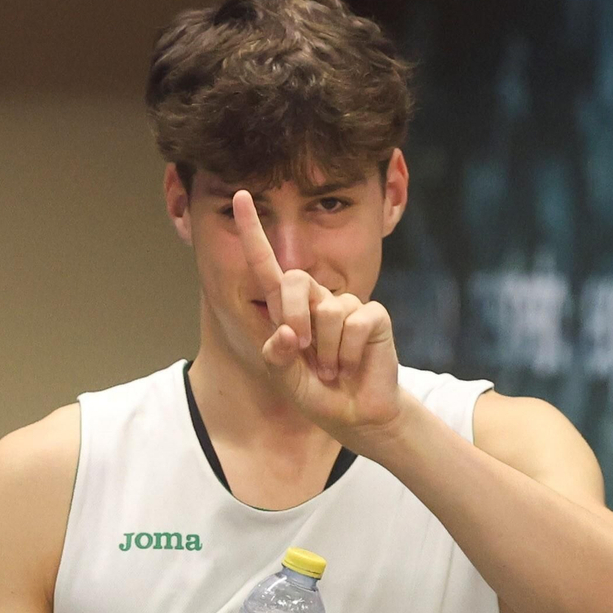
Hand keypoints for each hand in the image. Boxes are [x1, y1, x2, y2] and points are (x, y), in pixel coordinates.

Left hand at [234, 189, 406, 447]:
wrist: (356, 416)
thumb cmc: (317, 394)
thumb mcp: (285, 379)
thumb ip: (275, 356)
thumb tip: (285, 332)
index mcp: (287, 309)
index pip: (267, 264)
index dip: (253, 231)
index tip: (240, 196)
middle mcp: (317, 299)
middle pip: (294, 279)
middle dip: (293, 315)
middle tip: (301, 352)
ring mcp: (347, 304)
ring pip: (327, 311)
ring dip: (326, 352)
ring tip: (334, 369)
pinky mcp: (373, 315)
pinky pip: (354, 323)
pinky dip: (347, 353)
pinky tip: (352, 365)